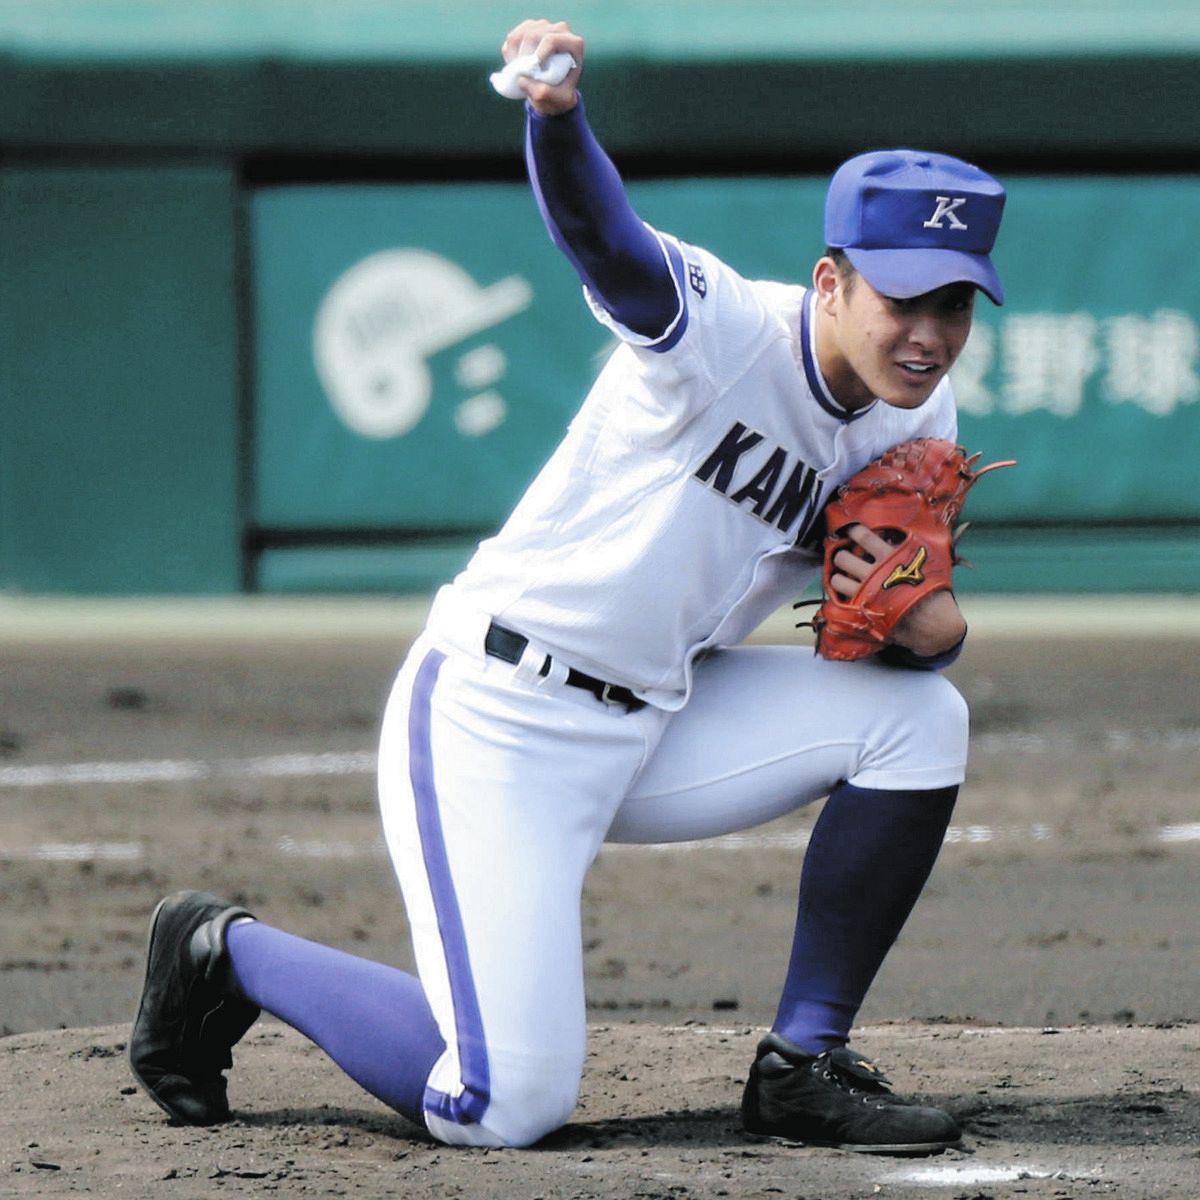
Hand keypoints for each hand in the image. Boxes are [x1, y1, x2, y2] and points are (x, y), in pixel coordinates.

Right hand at [500, 19, 584, 114]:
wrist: (555, 92)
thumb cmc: (561, 96)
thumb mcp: (559, 100)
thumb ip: (544, 93)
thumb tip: (521, 80)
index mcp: (574, 44)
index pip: (552, 40)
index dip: (538, 54)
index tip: (532, 72)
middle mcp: (560, 30)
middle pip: (533, 34)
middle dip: (523, 56)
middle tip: (522, 75)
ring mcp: (544, 27)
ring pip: (521, 34)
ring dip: (514, 55)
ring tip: (518, 72)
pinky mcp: (529, 30)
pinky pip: (513, 38)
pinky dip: (509, 53)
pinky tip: (514, 66)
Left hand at [830, 525, 966, 656]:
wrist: (936, 623)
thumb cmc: (933, 588)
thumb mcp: (926, 558)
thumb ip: (908, 544)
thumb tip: (888, 534)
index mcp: (891, 557)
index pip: (863, 536)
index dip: (853, 531)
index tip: (851, 530)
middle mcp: (875, 574)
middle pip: (843, 558)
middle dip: (842, 555)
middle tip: (846, 557)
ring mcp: (867, 593)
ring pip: (837, 579)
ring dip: (838, 576)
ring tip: (844, 576)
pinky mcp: (864, 611)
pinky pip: (841, 600)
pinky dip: (842, 595)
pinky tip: (849, 593)